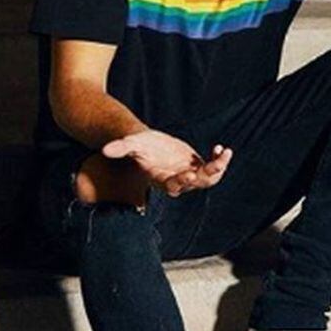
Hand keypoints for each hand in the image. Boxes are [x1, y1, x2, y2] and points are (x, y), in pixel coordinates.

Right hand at [101, 129, 232, 196]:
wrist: (149, 144)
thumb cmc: (138, 145)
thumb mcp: (130, 144)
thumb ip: (120, 148)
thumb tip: (104, 149)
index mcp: (162, 179)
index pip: (173, 185)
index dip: (182, 181)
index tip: (190, 173)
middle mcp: (178, 181)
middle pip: (195, 184)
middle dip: (206, 175)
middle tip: (216, 163)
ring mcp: (189, 175)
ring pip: (208, 179)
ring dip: (219, 168)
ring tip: (225, 153)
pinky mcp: (197, 167)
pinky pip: (213, 169)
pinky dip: (219, 160)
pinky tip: (220, 147)